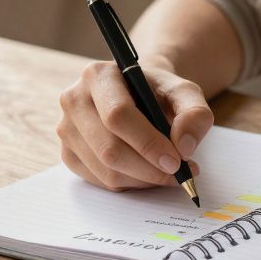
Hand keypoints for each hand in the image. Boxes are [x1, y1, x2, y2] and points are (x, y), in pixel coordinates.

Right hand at [57, 56, 211, 189]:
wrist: (139, 95)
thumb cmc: (159, 93)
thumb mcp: (185, 93)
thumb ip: (194, 114)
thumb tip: (184, 147)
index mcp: (99, 75)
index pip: (118, 115)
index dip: (148, 143)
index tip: (176, 161)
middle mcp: (74, 99)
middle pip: (109, 149)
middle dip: (149, 169)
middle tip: (179, 174)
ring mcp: (66, 128)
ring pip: (105, 170)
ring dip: (143, 180)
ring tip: (168, 172)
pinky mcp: (68, 153)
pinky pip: (99, 181)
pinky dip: (129, 184)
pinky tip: (147, 171)